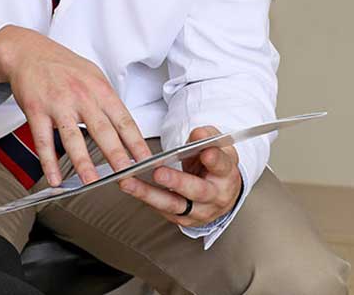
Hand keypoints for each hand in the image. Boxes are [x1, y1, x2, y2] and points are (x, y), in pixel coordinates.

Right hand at [0, 26, 150, 186]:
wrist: (28, 52)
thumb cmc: (63, 66)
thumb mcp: (93, 76)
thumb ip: (108, 102)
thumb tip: (127, 130)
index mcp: (100, 89)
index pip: (124, 121)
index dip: (137, 143)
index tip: (147, 162)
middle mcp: (81, 96)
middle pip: (102, 130)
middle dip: (116, 156)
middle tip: (127, 176)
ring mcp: (57, 104)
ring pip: (72, 137)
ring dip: (82, 162)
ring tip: (91, 182)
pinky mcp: (36, 110)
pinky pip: (43, 140)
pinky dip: (48, 162)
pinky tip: (54, 178)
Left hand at [119, 126, 242, 226]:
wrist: (220, 193)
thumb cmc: (215, 166)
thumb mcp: (216, 146)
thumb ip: (206, 137)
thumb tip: (198, 135)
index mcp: (226, 175)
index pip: (222, 166)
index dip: (214, 160)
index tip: (206, 152)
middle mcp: (215, 197)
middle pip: (197, 191)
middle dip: (176, 182)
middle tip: (158, 172)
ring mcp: (199, 211)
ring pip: (173, 205)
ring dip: (148, 194)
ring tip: (127, 182)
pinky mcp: (183, 219)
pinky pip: (162, 209)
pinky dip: (144, 198)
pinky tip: (129, 187)